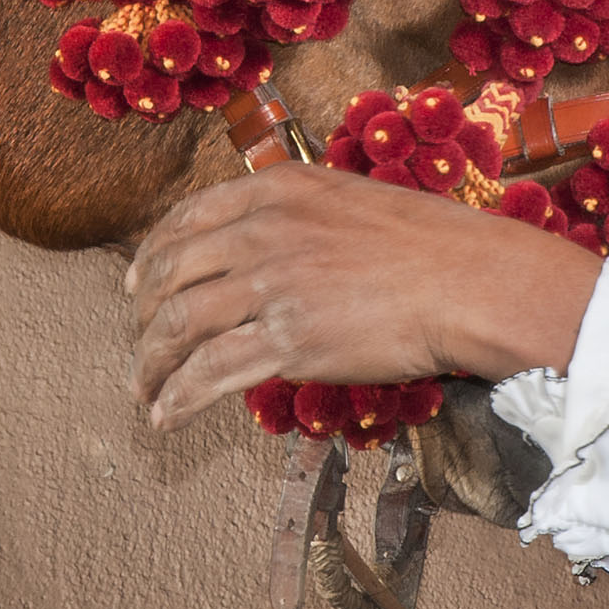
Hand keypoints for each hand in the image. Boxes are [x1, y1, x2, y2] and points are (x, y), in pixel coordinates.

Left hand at [125, 162, 603, 433]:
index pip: (187, 218)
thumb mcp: (354, 199)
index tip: (137, 284)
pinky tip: (166, 417)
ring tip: (144, 391)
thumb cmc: (434, 243)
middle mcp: (263, 231)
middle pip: (172, 274)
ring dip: (151, 366)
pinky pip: (210, 373)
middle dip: (144, 317)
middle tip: (140, 344)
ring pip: (178, 327)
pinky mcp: (287, 342)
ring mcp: (272, 285)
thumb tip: (273, 244)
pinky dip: (178, 399)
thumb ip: (302, 215)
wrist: (471, 281)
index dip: (153, 256)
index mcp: (279, 190)